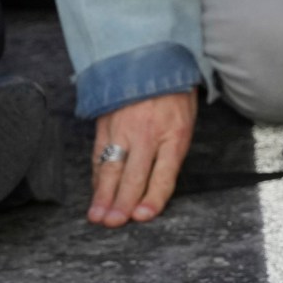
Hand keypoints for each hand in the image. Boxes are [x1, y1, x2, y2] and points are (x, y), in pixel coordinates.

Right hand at [89, 88, 196, 226]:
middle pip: (133, 175)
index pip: (163, 174)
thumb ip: (172, 151)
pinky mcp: (105, 125)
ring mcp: (123, 129)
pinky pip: (99, 155)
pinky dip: (97, 177)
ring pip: (111, 168)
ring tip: (97, 217)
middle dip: (123, 203)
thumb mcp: (186, 121)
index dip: (152, 198)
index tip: (142, 217)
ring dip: (103, 195)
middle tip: (114, 223)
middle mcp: (147, 134)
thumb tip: (157, 185)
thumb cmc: (174, 95)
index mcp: (174, 134)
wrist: (150, 59)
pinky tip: (96, 192)